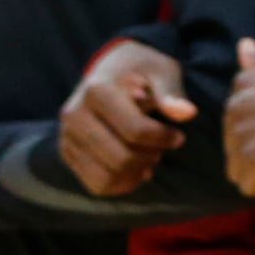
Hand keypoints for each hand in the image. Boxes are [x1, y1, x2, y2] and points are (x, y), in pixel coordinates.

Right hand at [61, 36, 191, 195]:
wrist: (112, 69)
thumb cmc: (143, 71)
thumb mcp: (162, 72)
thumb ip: (171, 93)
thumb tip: (187, 113)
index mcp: (96, 91)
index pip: (136, 132)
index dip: (164, 138)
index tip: (178, 135)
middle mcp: (74, 114)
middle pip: (121, 159)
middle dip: (151, 157)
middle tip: (163, 147)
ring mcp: (67, 136)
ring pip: (108, 177)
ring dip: (138, 173)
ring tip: (150, 156)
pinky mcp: (68, 152)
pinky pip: (97, 185)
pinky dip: (123, 184)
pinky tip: (138, 169)